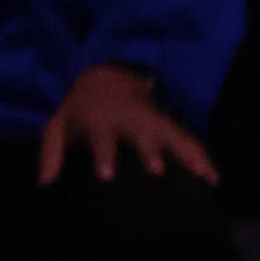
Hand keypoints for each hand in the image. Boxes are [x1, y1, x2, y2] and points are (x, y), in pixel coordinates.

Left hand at [38, 61, 216, 187]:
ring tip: (202, 176)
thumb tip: (45, 183)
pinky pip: (188, 139)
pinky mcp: (167, 125)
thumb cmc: (82, 110)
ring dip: (186, 153)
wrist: (106, 77)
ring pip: (171, 134)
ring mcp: (151, 120)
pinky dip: (202, 157)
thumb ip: (51, 152)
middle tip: (157, 171)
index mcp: (100, 119)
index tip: (106, 175)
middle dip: (150, 150)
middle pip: (142, 133)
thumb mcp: (60, 124)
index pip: (102, 136)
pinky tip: (213, 179)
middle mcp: (128, 118)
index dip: (104, 153)